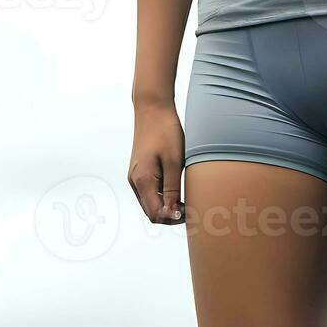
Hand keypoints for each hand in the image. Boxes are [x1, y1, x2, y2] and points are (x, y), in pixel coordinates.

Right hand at [127, 101, 185, 223]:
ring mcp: (135, 177)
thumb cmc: (165, 131)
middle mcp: (135, 182)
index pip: (156, 214)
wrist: (152, 108)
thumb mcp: (174, 162)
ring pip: (151, 204)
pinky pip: (150, 192)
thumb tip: (173, 214)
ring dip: (167, 206)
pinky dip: (163, 197)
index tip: (192, 211)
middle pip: (152, 212)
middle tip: (191, 208)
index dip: (174, 218)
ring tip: (186, 198)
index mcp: (142, 181)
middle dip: (171, 215)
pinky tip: (177, 189)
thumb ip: (172, 190)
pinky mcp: (140, 171)